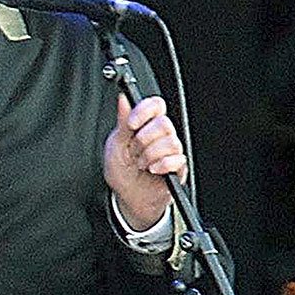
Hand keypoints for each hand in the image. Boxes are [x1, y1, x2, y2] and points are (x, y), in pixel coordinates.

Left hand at [103, 94, 186, 229]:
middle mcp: (161, 135)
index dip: (145, 111)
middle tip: (134, 151)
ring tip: (142, 164)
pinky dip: (161, 165)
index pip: (156, 105)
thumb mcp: (115, 145)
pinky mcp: (179, 167)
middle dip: (144, 140)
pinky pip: (177, 159)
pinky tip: (153, 170)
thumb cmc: (121, 171)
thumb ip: (122, 122)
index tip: (132, 124)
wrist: (128, 196)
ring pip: (171, 142)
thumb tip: (123, 98)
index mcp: (146, 125)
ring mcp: (171, 151)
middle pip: (164, 123)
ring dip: (150, 155)